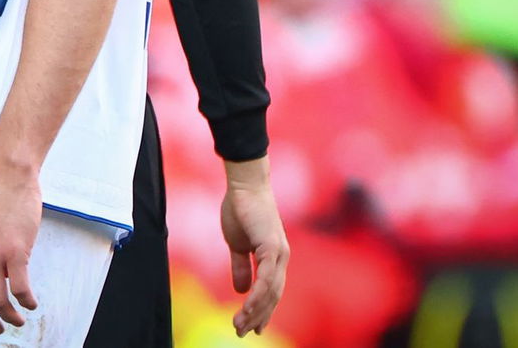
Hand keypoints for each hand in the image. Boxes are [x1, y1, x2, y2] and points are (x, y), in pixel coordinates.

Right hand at [220, 157, 288, 336]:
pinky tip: (246, 305)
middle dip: (258, 316)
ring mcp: (278, 253)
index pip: (271, 291)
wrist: (243, 185)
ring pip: (271, 291)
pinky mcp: (271, 246)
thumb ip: (240, 266)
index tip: (253, 328)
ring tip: (240, 324)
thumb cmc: (240, 209)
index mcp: (274, 257)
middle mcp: (281, 258)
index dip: (263, 310)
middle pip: (273, 296)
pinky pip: (266, 277)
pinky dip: (257, 293)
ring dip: (256, 310)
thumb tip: (239, 289)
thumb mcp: (236, 243)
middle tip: (242, 333)